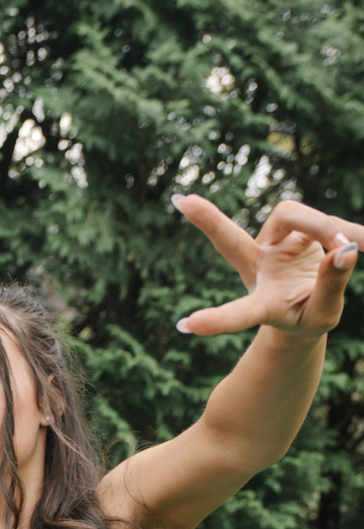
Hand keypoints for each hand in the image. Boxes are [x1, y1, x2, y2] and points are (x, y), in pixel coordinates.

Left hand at [174, 195, 358, 340]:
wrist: (309, 303)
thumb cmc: (308, 317)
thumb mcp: (323, 315)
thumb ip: (331, 287)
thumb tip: (344, 250)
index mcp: (261, 302)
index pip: (239, 312)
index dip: (217, 320)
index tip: (185, 327)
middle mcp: (258, 266)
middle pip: (231, 241)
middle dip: (209, 221)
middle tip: (182, 202)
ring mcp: (273, 242)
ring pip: (292, 215)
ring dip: (324, 228)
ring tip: (353, 249)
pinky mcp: (294, 226)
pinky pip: (323, 219)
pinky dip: (349, 232)